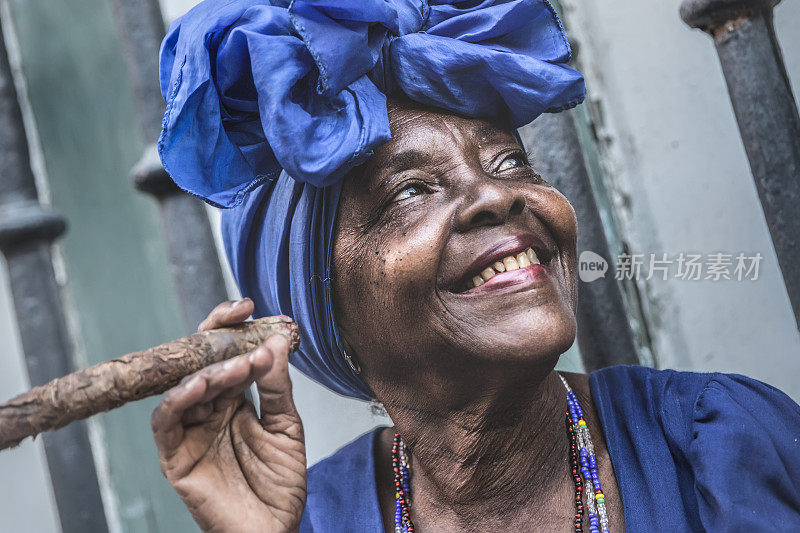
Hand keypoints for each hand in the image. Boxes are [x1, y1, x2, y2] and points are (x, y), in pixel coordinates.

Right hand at [152, 299, 306, 532]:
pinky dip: (178, 399)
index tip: (249, 305)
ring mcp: (191, 431)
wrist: (273, 530)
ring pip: (186, 386)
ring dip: (209, 370)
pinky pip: (165, 421)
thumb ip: (278, 386)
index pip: (226, 354)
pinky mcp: (175, 456)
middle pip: (201, 363)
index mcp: (235, 399)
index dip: (231, 328)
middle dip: (219, 340)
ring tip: (238, 365)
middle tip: (243, 326)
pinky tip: (199, 385)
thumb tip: (274, 341)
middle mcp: (209, 410)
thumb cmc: (280, 485)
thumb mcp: (287, 427)